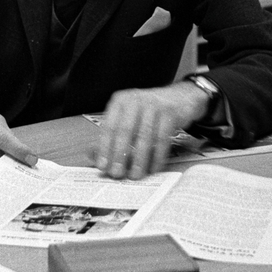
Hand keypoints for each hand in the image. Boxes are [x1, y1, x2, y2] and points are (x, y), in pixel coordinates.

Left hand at [91, 82, 207, 178]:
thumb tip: (93, 156)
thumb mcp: (128, 116)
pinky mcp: (170, 113)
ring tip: (135, 175)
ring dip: (139, 159)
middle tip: (117, 173)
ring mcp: (154, 105)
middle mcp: (135, 99)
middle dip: (120, 155)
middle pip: (125, 131)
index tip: (102, 165)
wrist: (178, 97)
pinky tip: (154, 168)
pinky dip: (157, 156)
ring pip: (144, 136)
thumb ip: (111, 134)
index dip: (104, 148)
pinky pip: (162, 139)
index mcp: (120, 101)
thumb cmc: (148, 110)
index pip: (109, 126)